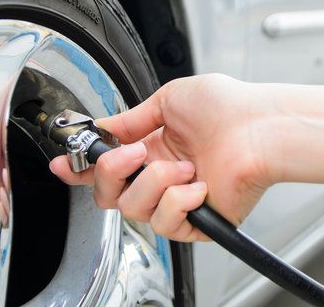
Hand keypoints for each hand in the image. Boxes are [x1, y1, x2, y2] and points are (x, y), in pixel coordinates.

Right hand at [49, 74, 278, 241]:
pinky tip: (198, 184)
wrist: (261, 125)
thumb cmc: (227, 107)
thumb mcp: (167, 99)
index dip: (80, 168)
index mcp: (152, 147)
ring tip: (184, 164)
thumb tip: (103, 127)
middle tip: (133, 153)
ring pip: (133, 208)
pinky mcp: (196, 222)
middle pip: (109, 194)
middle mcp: (161, 175)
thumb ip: (130, 119)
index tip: (63, 164)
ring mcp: (177, 200)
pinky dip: (179, 200)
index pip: (108, 166)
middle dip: (111, 172)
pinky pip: (165, 223)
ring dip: (155, 181)